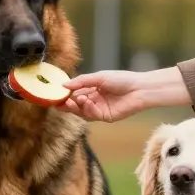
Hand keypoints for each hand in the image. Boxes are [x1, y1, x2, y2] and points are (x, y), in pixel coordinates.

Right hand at [58, 67, 190, 121]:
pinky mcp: (105, 117)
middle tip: (58, 102)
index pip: (74, 94)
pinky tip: (86, 102)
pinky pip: (92, 115)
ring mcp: (99, 110)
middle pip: (75, 105)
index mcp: (92, 90)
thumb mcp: (99, 77)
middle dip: (66, 104)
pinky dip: (87, 109)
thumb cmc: (122, 79)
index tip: (54, 94)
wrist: (140, 88)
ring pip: (81, 112)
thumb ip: (81, 81)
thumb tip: (63, 85)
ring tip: (71, 101)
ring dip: (75, 107)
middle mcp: (94, 101)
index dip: (64, 95)